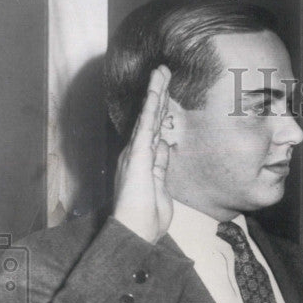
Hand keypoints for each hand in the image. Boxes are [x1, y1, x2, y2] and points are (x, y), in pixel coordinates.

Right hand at [113, 66, 173, 243]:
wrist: (135, 232)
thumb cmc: (147, 217)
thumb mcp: (160, 187)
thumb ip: (161, 166)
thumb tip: (164, 147)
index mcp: (143, 160)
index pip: (154, 128)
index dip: (161, 109)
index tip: (167, 90)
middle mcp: (137, 152)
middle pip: (151, 116)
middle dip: (158, 93)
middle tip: (164, 70)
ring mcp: (136, 152)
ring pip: (148, 115)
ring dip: (155, 92)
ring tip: (161, 71)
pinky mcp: (138, 156)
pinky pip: (146, 125)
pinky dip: (151, 107)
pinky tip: (156, 91)